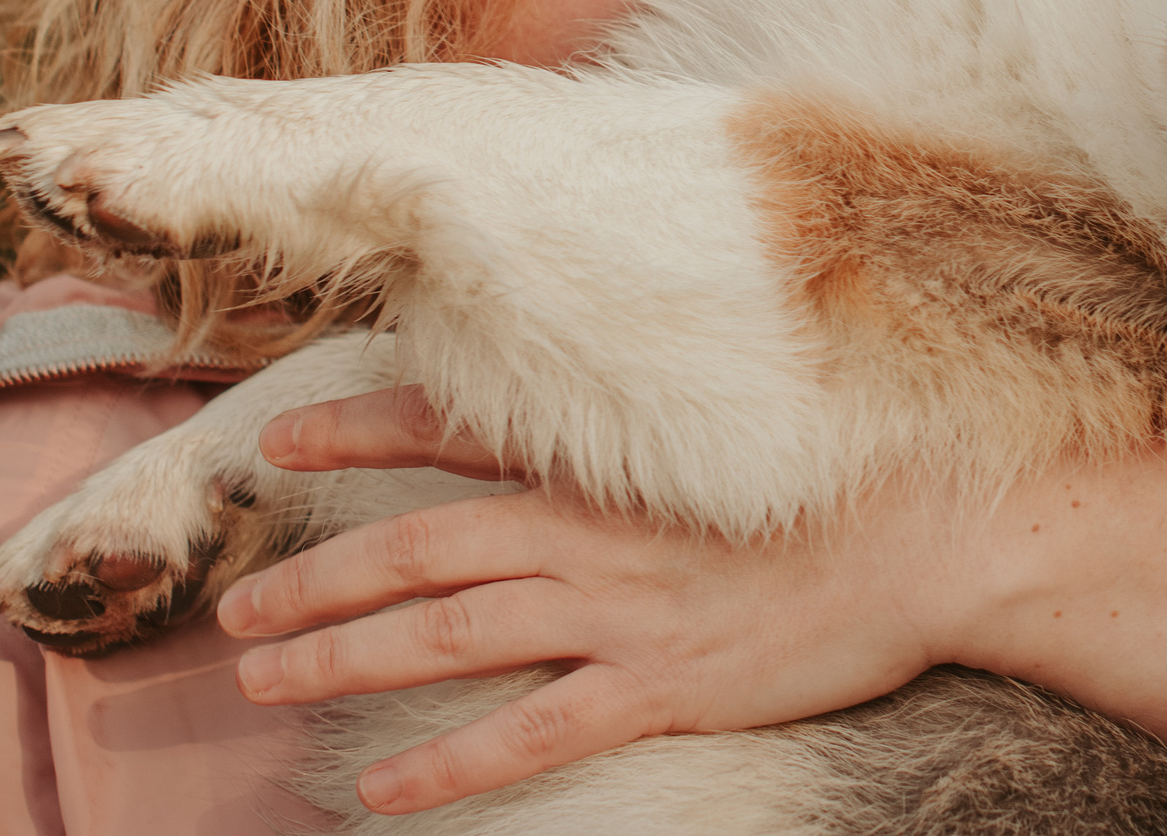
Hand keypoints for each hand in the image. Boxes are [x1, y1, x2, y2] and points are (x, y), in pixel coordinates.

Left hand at [217, 388, 967, 815]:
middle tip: (233, 611)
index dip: (356, 433)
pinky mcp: (660, 687)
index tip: (277, 441)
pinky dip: (445, 763)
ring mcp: (619, 611)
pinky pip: (527, 732)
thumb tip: (597, 376)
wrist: (933, 534)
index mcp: (607, 455)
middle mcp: (592, 528)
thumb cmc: (851, 463)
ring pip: (445, 634)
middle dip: (313, 577)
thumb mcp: (740, 409)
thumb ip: (651, 402)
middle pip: (416, 547)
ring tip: (262, 681)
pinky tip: (380, 790)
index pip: (450, 431)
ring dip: (341, 657)